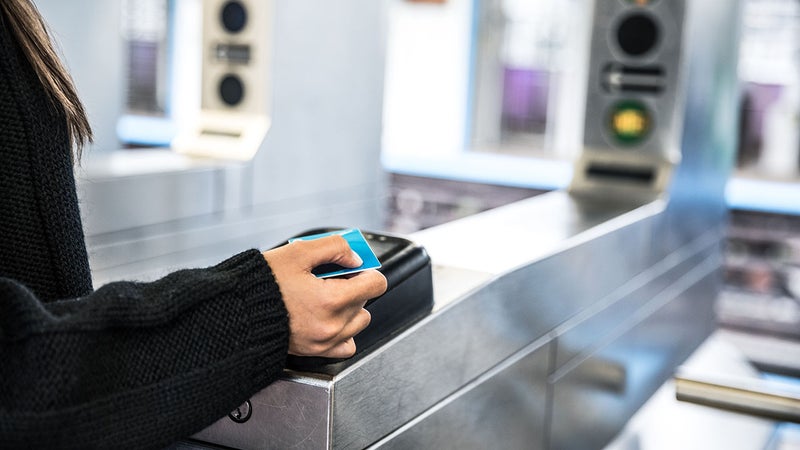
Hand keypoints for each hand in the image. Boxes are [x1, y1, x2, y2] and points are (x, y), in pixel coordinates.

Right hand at [263, 235, 386, 357]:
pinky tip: (327, 318)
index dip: (367, 271)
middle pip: (366, 302)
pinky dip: (343, 331)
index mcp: (331, 300)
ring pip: (359, 323)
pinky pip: (346, 345)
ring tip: (325, 298)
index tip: (353, 268)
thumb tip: (355, 257)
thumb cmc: (262, 285)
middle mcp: (332, 325)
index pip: (376, 284)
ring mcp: (325, 342)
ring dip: (350, 309)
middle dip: (352, 287)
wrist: (237, 314)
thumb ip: (334, 248)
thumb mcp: (298, 252)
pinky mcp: (316, 352)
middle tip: (328, 279)